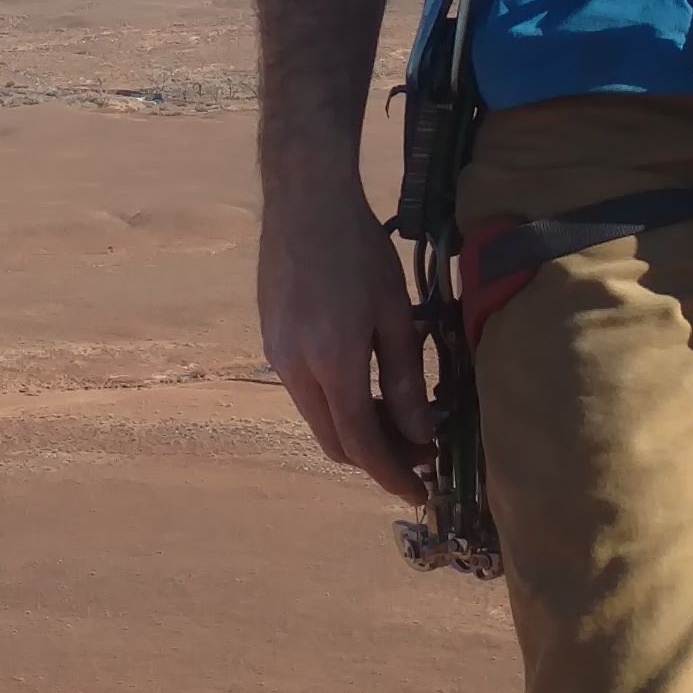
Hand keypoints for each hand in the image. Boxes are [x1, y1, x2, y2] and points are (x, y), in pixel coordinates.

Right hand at [256, 182, 433, 504]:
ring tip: (399, 420)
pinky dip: (337, 403)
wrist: (304, 199)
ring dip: (356, 430)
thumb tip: (421, 433)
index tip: (420, 493)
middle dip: (377, 458)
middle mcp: (294, 370)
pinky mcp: (271, 339)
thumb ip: (405, 380)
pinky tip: (364, 385)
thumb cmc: (359, 251)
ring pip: (318, 417)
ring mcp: (276, 355)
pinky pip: (305, 391)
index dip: (393, 476)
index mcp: (332, 366)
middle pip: (334, 441)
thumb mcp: (396, 316)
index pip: (362, 446)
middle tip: (420, 455)